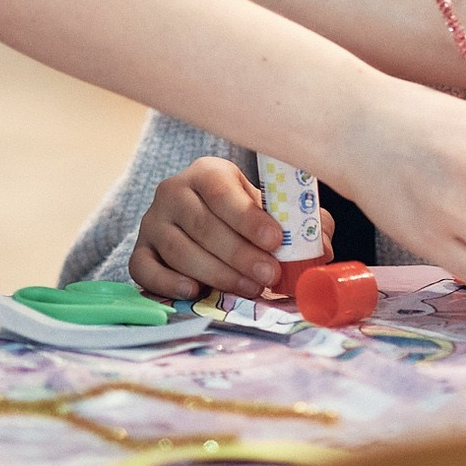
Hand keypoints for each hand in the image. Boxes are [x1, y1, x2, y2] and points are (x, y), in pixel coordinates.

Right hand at [130, 157, 337, 299]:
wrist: (199, 219)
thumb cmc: (241, 216)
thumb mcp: (269, 209)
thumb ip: (300, 224)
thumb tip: (325, 245)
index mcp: (207, 173)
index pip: (221, 191)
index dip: (248, 217)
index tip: (275, 240)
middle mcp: (173, 192)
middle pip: (202, 225)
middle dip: (239, 254)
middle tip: (269, 276)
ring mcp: (152, 223)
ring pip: (179, 250)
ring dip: (216, 274)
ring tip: (248, 288)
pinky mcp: (140, 251)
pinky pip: (145, 269)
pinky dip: (168, 282)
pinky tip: (195, 291)